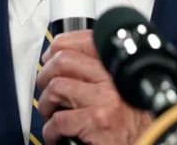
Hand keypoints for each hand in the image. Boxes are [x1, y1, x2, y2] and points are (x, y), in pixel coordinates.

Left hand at [36, 30, 152, 144]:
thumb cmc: (130, 128)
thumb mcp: (120, 92)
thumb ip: (98, 74)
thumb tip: (61, 60)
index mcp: (117, 70)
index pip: (85, 41)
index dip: (60, 46)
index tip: (49, 57)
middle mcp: (112, 81)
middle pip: (63, 60)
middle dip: (45, 76)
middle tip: (45, 90)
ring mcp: (104, 100)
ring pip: (56, 87)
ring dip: (45, 104)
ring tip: (51, 114)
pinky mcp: (96, 121)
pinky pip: (58, 119)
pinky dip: (50, 130)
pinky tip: (57, 135)